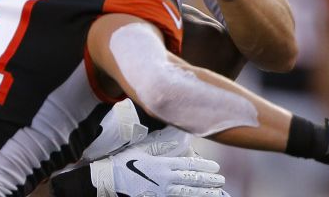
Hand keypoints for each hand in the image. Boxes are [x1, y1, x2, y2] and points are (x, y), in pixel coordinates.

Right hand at [90, 149, 225, 196]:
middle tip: (221, 181)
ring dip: (205, 193)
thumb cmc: (123, 162)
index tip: (216, 167)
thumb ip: (161, 146)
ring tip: (217, 193)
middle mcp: (165, 179)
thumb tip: (177, 138)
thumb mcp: (142, 149)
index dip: (204, 166)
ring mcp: (162, 192)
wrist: (107, 181)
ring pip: (189, 193)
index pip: (189, 165)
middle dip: (209, 181)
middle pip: (192, 180)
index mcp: (162, 164)